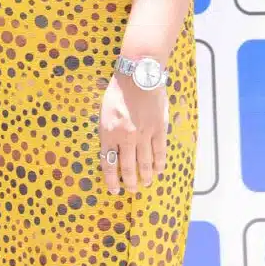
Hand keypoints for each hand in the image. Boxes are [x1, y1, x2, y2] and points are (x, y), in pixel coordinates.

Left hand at [98, 73, 168, 194]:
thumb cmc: (118, 91)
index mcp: (109, 132)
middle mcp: (126, 137)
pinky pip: (160, 151)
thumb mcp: (104, 111)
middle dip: (130, 182)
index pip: (109, 163)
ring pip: (145, 162)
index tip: (114, 189)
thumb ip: (108, 132)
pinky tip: (159, 170)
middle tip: (132, 190)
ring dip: (146, 176)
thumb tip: (110, 150)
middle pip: (128, 167)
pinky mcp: (158, 129)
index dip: (111, 179)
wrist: (138, 75)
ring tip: (146, 183)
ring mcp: (144, 134)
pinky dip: (159, 163)